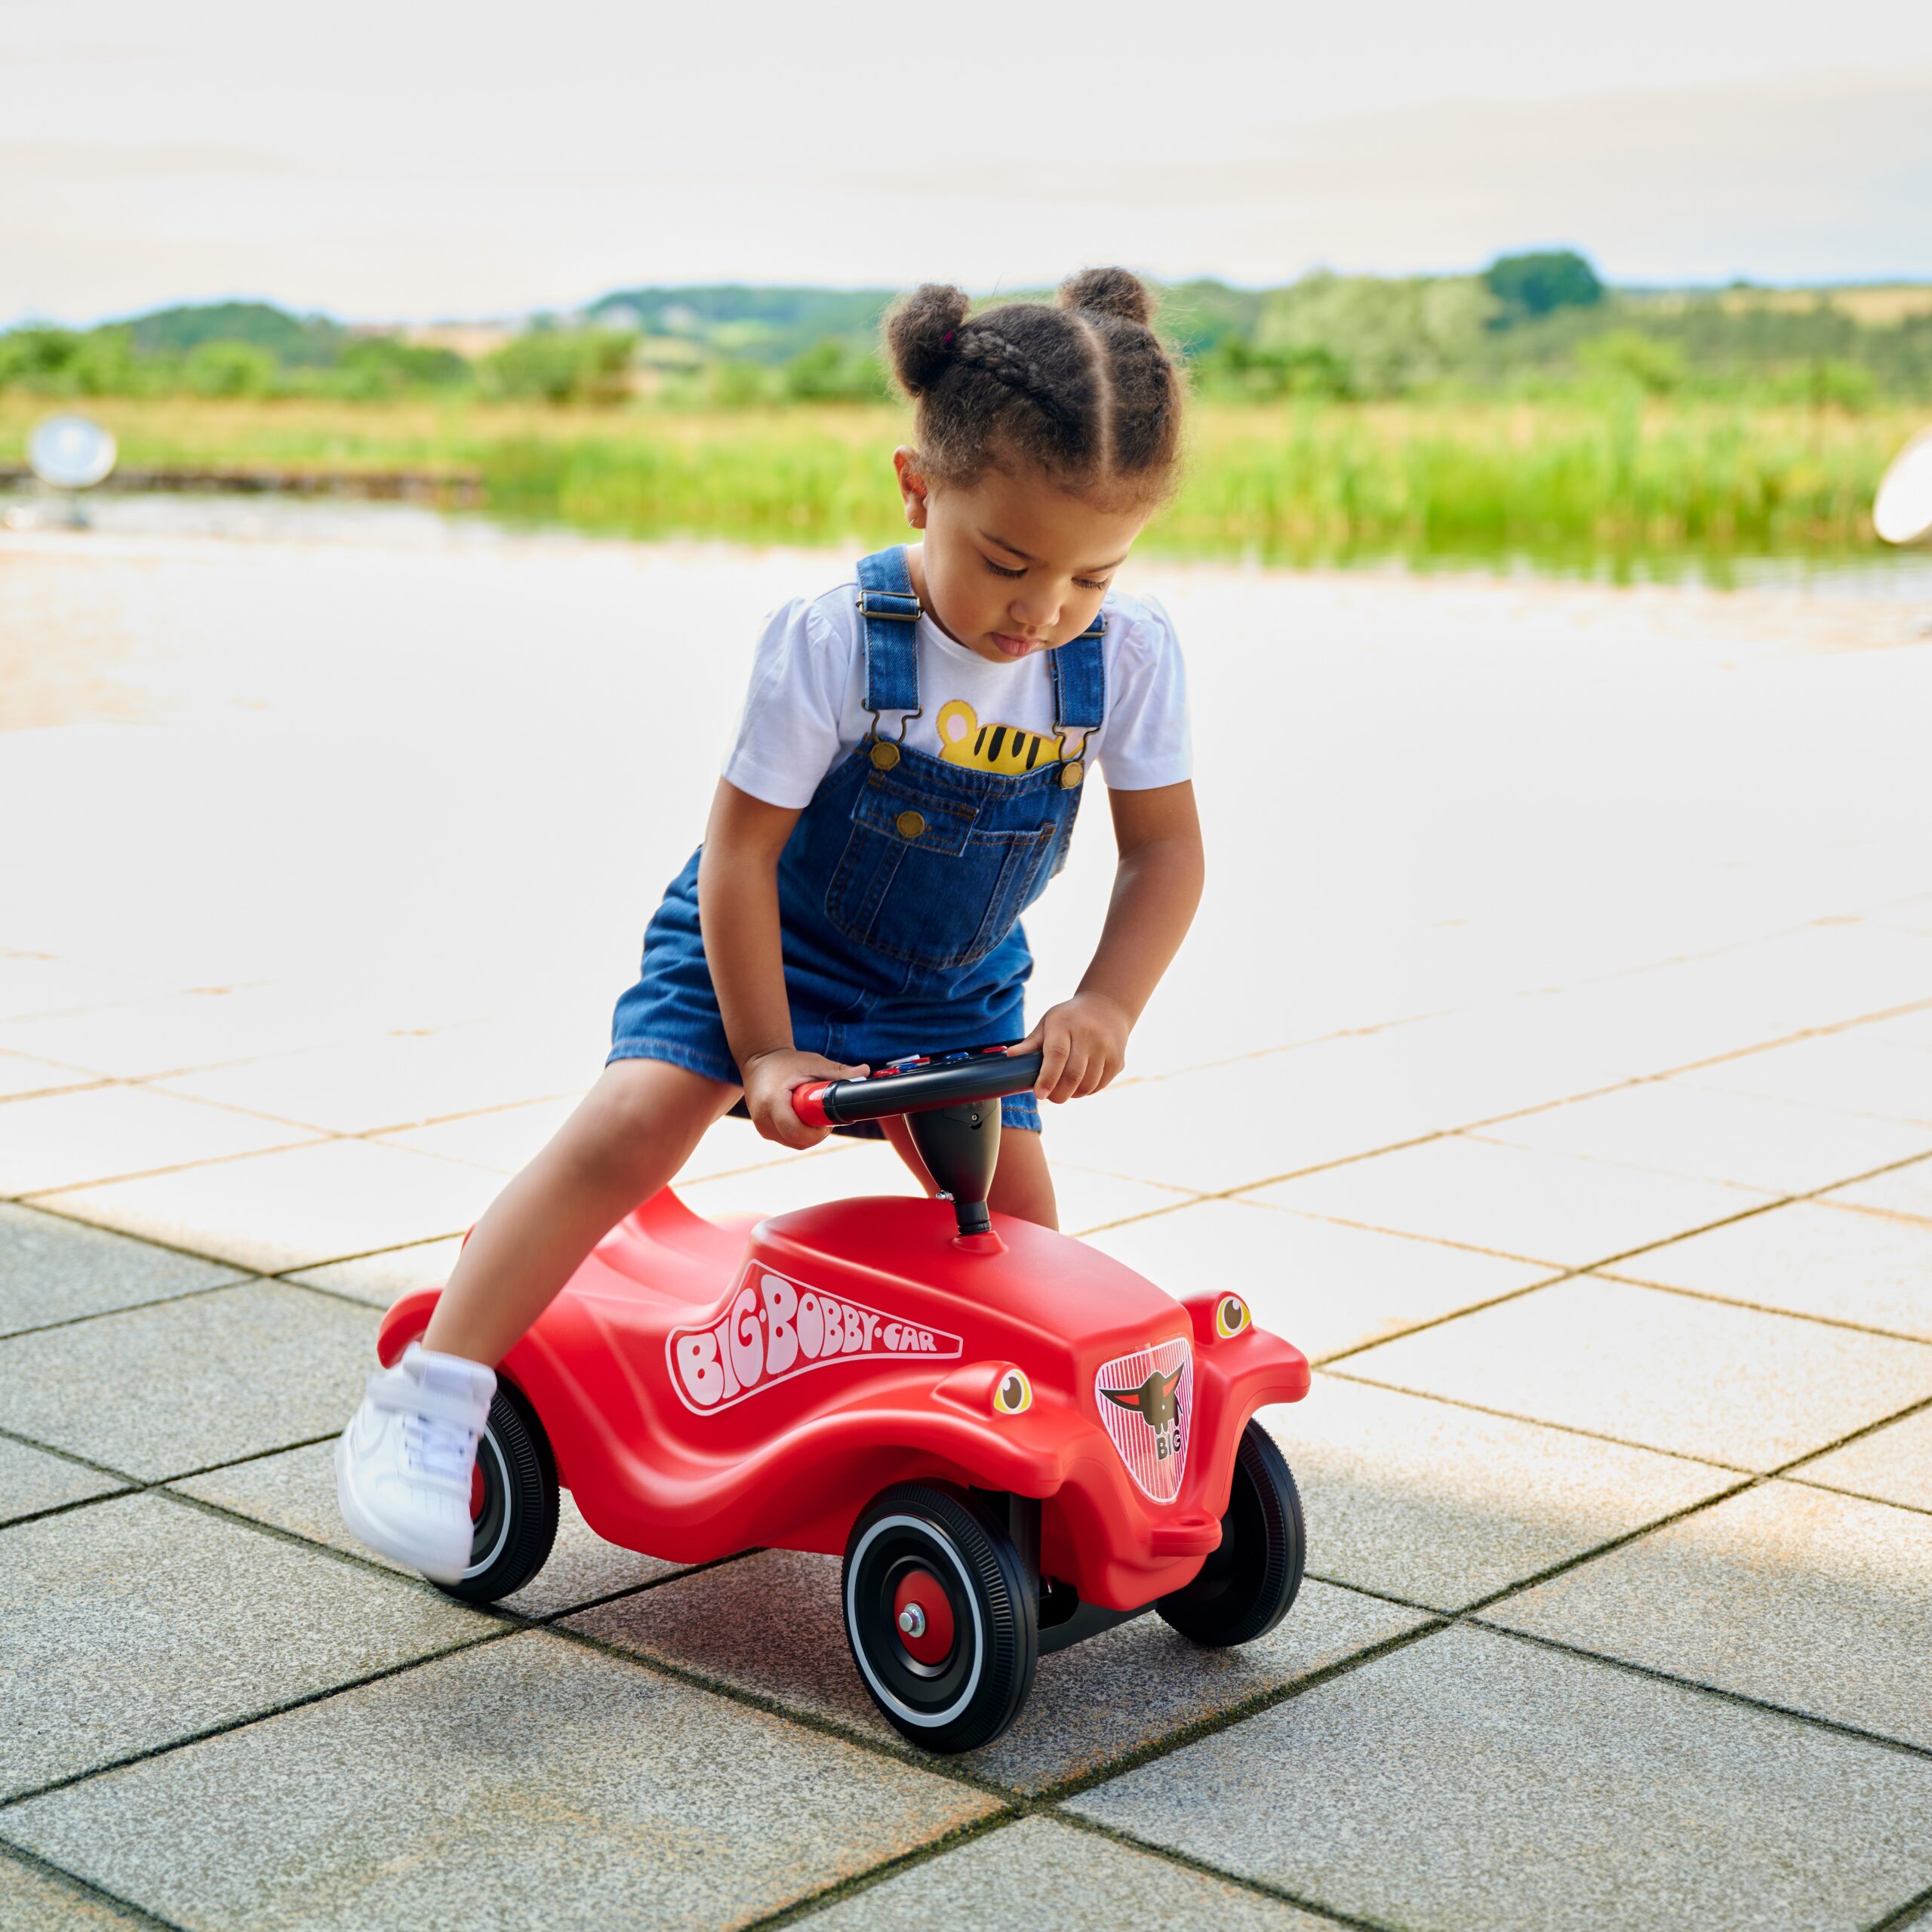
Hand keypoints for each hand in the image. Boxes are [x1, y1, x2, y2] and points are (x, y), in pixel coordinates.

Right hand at [740, 1048, 869, 1149]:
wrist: (759, 1061)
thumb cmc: (786, 1062)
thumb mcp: (812, 1063)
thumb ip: (838, 1071)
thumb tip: (865, 1072)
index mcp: (772, 1101)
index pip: (796, 1131)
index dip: (817, 1132)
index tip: (827, 1120)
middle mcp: (763, 1118)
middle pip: (798, 1141)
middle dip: (816, 1133)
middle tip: (824, 1117)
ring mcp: (761, 1127)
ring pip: (793, 1143)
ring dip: (808, 1134)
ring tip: (813, 1114)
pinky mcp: (764, 1130)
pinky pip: (787, 1140)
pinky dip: (799, 1133)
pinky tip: (803, 1117)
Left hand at [1011, 993, 1130, 1105]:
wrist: (1107, 1008)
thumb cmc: (1070, 1018)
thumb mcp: (1048, 1023)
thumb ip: (1031, 1043)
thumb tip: (1010, 1057)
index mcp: (1066, 1024)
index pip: (1057, 1055)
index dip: (1048, 1077)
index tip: (1039, 1094)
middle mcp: (1089, 1035)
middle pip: (1073, 1074)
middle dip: (1058, 1093)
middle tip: (1050, 1097)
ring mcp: (1107, 1048)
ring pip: (1088, 1084)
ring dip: (1073, 1093)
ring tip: (1064, 1088)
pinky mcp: (1118, 1060)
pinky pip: (1100, 1085)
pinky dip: (1087, 1091)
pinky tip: (1080, 1083)